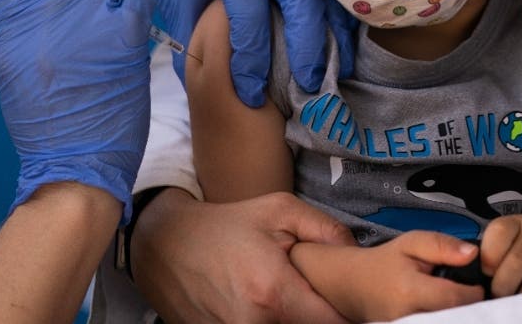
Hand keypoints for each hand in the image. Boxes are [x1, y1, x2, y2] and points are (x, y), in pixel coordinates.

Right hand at [0, 0, 154, 220]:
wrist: (72, 163)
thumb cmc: (51, 128)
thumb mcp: (19, 70)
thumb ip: (32, 27)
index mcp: (12, 20)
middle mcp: (43, 6)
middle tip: (102, 26)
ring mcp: (83, 12)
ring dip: (121, 10)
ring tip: (111, 54)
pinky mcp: (121, 27)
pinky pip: (140, 3)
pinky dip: (142, 24)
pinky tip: (132, 53)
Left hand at [120, 0, 356, 104]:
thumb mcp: (178, 3)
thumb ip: (197, 46)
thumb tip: (212, 96)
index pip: (249, 14)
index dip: (252, 59)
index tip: (251, 95)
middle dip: (306, 47)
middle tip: (308, 85)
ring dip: (332, 35)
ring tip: (336, 72)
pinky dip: (335, 21)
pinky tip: (339, 50)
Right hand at [131, 189, 353, 323]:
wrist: (165, 245)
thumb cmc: (227, 226)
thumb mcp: (279, 210)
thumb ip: (326, 230)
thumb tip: (355, 253)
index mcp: (274, 292)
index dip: (348, 315)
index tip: (351, 302)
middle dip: (319, 315)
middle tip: (317, 293)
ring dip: (293, 318)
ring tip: (284, 294)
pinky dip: (268, 321)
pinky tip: (262, 303)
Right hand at [311, 231, 484, 322]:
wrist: (355, 285)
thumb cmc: (386, 262)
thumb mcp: (412, 242)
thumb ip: (442, 245)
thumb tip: (472, 253)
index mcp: (410, 290)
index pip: (455, 298)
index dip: (473, 292)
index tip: (475, 284)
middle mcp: (407, 317)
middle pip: (453, 317)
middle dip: (467, 307)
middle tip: (466, 294)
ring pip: (445, 323)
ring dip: (455, 314)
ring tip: (454, 300)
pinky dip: (443, 318)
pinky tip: (442, 309)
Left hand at [480, 215, 521, 296]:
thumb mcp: (508, 241)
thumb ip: (491, 255)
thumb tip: (474, 281)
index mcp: (518, 222)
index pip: (499, 234)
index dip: (489, 260)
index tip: (488, 274)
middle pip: (515, 263)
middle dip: (502, 287)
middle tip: (499, 296)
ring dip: (521, 300)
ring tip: (517, 300)